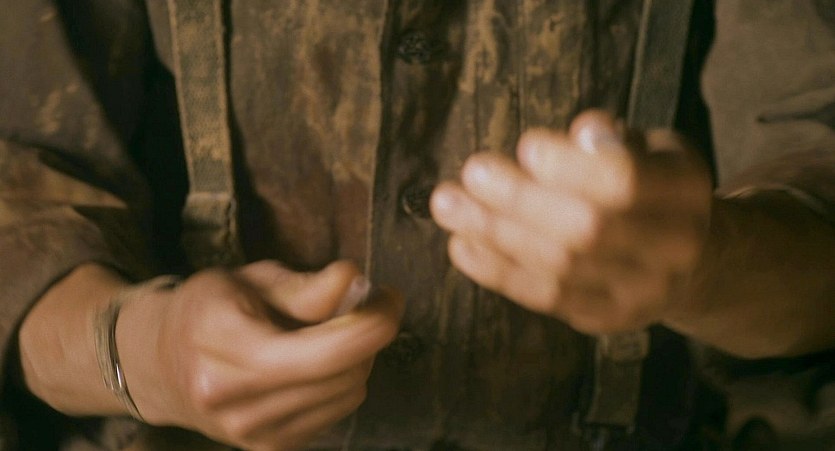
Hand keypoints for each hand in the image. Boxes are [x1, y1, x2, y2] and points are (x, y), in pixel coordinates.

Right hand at [118, 260, 402, 450]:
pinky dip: (343, 381)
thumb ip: (302, 286)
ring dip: (359, 359)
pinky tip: (320, 361)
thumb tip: (355, 280)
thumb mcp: (249, 279)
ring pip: (347, 395)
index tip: (389, 295)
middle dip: (370, 334)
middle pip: (342, 375)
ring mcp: (250, 435)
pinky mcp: (269, 449)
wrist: (160, 365)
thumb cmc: (209, 309)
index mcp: (221, 346)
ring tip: (336, 330)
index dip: (372, 325)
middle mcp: (232, 401)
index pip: (321, 352)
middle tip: (368, 302)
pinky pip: (336, 411)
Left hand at [430, 110, 711, 333]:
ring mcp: (640, 293)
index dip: (571, 166)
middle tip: (471, 173)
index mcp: (684, 190)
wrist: (690, 261)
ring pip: (559, 267)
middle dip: (519, 200)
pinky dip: (497, 270)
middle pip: (586, 229)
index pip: (626, 182)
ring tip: (448, 205)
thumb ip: (613, 138)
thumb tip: (582, 134)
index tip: (525, 145)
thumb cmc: (651, 186)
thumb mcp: (648, 147)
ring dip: (494, 233)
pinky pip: (545, 297)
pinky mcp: (606, 319)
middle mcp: (671, 249)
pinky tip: (461, 244)